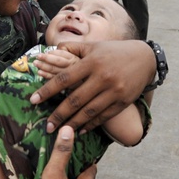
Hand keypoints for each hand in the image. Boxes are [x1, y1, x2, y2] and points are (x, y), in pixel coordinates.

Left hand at [30, 40, 154, 133]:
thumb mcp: (94, 46)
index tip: (33, 101)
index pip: (64, 78)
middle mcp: (102, 77)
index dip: (47, 90)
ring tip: (61, 132)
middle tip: (46, 126)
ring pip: (89, 112)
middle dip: (58, 115)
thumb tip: (52, 51)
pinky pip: (103, 116)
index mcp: (91, 62)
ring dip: (73, 124)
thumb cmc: (114, 52)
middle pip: (75, 100)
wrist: (145, 59)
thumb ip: (72, 49)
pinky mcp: (123, 101)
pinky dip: (91, 125)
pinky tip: (80, 130)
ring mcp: (114, 91)